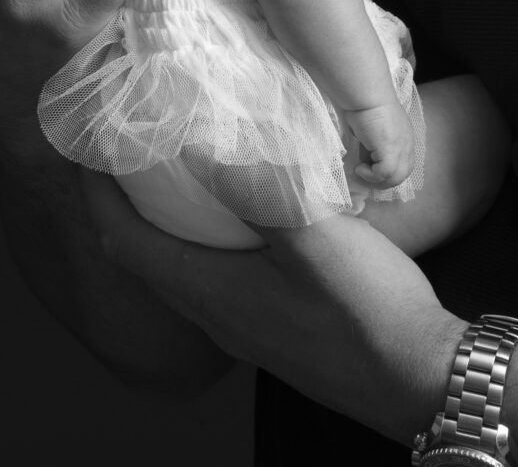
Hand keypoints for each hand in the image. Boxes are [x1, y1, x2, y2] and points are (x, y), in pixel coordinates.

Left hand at [83, 170, 465, 444]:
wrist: (427, 379)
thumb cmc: (367, 312)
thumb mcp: (311, 236)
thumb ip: (254, 186)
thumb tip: (196, 139)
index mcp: (209, 294)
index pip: (124, 240)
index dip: (98, 192)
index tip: (90, 143)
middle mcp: (218, 317)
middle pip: (148, 254)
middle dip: (131, 200)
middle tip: (133, 144)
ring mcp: (249, 328)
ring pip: (187, 265)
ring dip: (173, 218)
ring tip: (182, 164)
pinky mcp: (280, 327)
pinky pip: (222, 275)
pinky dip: (212, 235)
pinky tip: (245, 209)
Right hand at [345, 101, 414, 187]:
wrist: (366, 94)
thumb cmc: (364, 104)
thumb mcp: (371, 130)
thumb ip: (372, 145)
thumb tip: (366, 158)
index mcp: (404, 138)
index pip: (403, 165)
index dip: (386, 172)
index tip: (368, 169)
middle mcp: (407, 145)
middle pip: (401, 175)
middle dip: (381, 181)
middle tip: (362, 175)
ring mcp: (401, 149)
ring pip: (394, 178)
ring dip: (374, 180)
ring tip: (359, 171)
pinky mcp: (391, 151)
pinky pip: (383, 175)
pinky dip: (369, 176)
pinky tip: (358, 168)